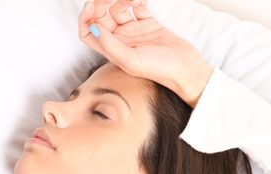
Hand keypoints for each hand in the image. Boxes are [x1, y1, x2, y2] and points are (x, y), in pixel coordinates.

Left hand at [79, 0, 212, 106]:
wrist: (185, 68)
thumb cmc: (159, 70)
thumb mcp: (130, 60)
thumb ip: (110, 45)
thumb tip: (93, 27)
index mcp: (111, 50)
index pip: (88, 33)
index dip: (85, 19)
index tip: (91, 6)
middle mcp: (119, 40)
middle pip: (101, 17)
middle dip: (102, 4)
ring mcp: (133, 31)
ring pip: (118, 9)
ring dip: (122, 0)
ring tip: (133, 0)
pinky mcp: (148, 23)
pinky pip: (137, 6)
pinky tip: (141, 0)